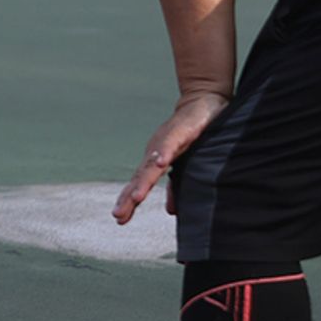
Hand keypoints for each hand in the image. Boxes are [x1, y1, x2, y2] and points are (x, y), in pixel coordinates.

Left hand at [111, 90, 230, 224]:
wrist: (202, 101)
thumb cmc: (192, 134)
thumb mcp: (186, 164)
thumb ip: (177, 186)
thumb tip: (171, 211)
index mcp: (156, 161)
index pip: (140, 184)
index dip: (129, 201)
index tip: (119, 218)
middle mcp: (156, 152)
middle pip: (140, 178)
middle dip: (129, 198)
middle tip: (118, 215)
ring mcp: (166, 141)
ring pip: (152, 164)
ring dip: (144, 182)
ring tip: (136, 198)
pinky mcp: (181, 130)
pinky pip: (170, 143)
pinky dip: (164, 153)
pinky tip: (160, 163)